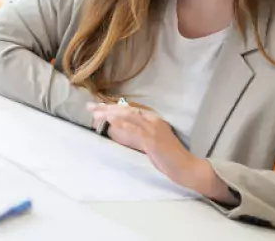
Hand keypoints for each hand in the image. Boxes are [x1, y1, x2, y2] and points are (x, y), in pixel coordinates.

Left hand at [87, 102, 238, 204]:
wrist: (185, 167)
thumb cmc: (167, 157)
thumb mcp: (147, 143)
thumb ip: (133, 135)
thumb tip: (116, 130)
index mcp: (151, 119)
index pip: (127, 110)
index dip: (110, 107)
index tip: (95, 106)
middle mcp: (152, 120)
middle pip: (125, 110)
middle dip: (105, 108)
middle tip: (89, 107)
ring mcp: (153, 129)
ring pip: (129, 116)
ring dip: (110, 114)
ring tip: (96, 113)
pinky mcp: (153, 140)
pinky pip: (136, 130)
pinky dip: (123, 124)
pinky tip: (112, 121)